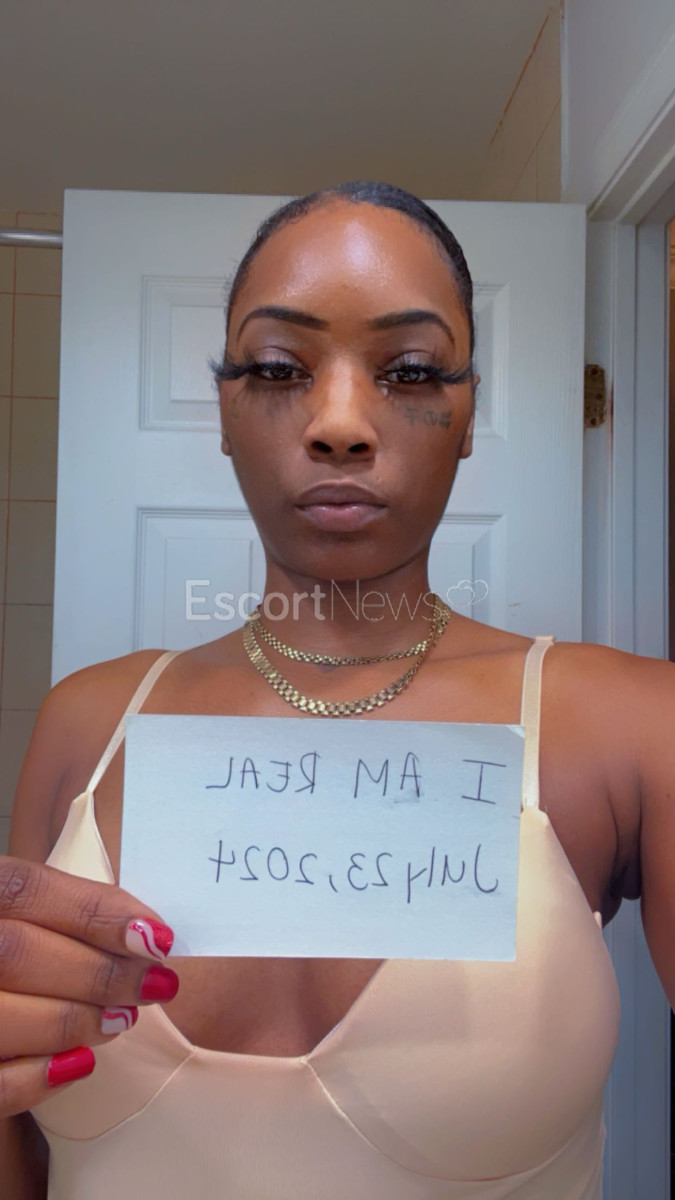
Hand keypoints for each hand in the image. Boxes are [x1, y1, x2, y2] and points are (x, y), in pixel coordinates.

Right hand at [0, 855, 177, 1117]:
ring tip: (121, 1021)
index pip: (26, 889)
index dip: (95, 911)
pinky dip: (35, 1079)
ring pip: (1, 1016)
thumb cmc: (4, 944)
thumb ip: (58, 913)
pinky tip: (78, 1065)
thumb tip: (145, 936)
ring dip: (73, 1021)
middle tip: (155, 984)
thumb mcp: (13, 913)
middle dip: (98, 972)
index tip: (156, 937)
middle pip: (17, 952)